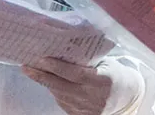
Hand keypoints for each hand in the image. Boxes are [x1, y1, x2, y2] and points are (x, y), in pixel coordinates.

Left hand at [23, 57, 143, 114]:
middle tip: (26, 66)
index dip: (56, 66)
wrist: (128, 98)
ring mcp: (85, 109)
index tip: (41, 58)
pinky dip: (55, 92)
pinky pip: (63, 103)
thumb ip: (88, 59)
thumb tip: (64, 47)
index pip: (74, 73)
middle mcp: (92, 97)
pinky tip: (50, 82)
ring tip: (33, 71)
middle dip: (41, 75)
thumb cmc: (117, 74)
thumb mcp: (107, 63)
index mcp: (101, 81)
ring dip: (46, 82)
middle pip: (61, 86)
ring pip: (59, 95)